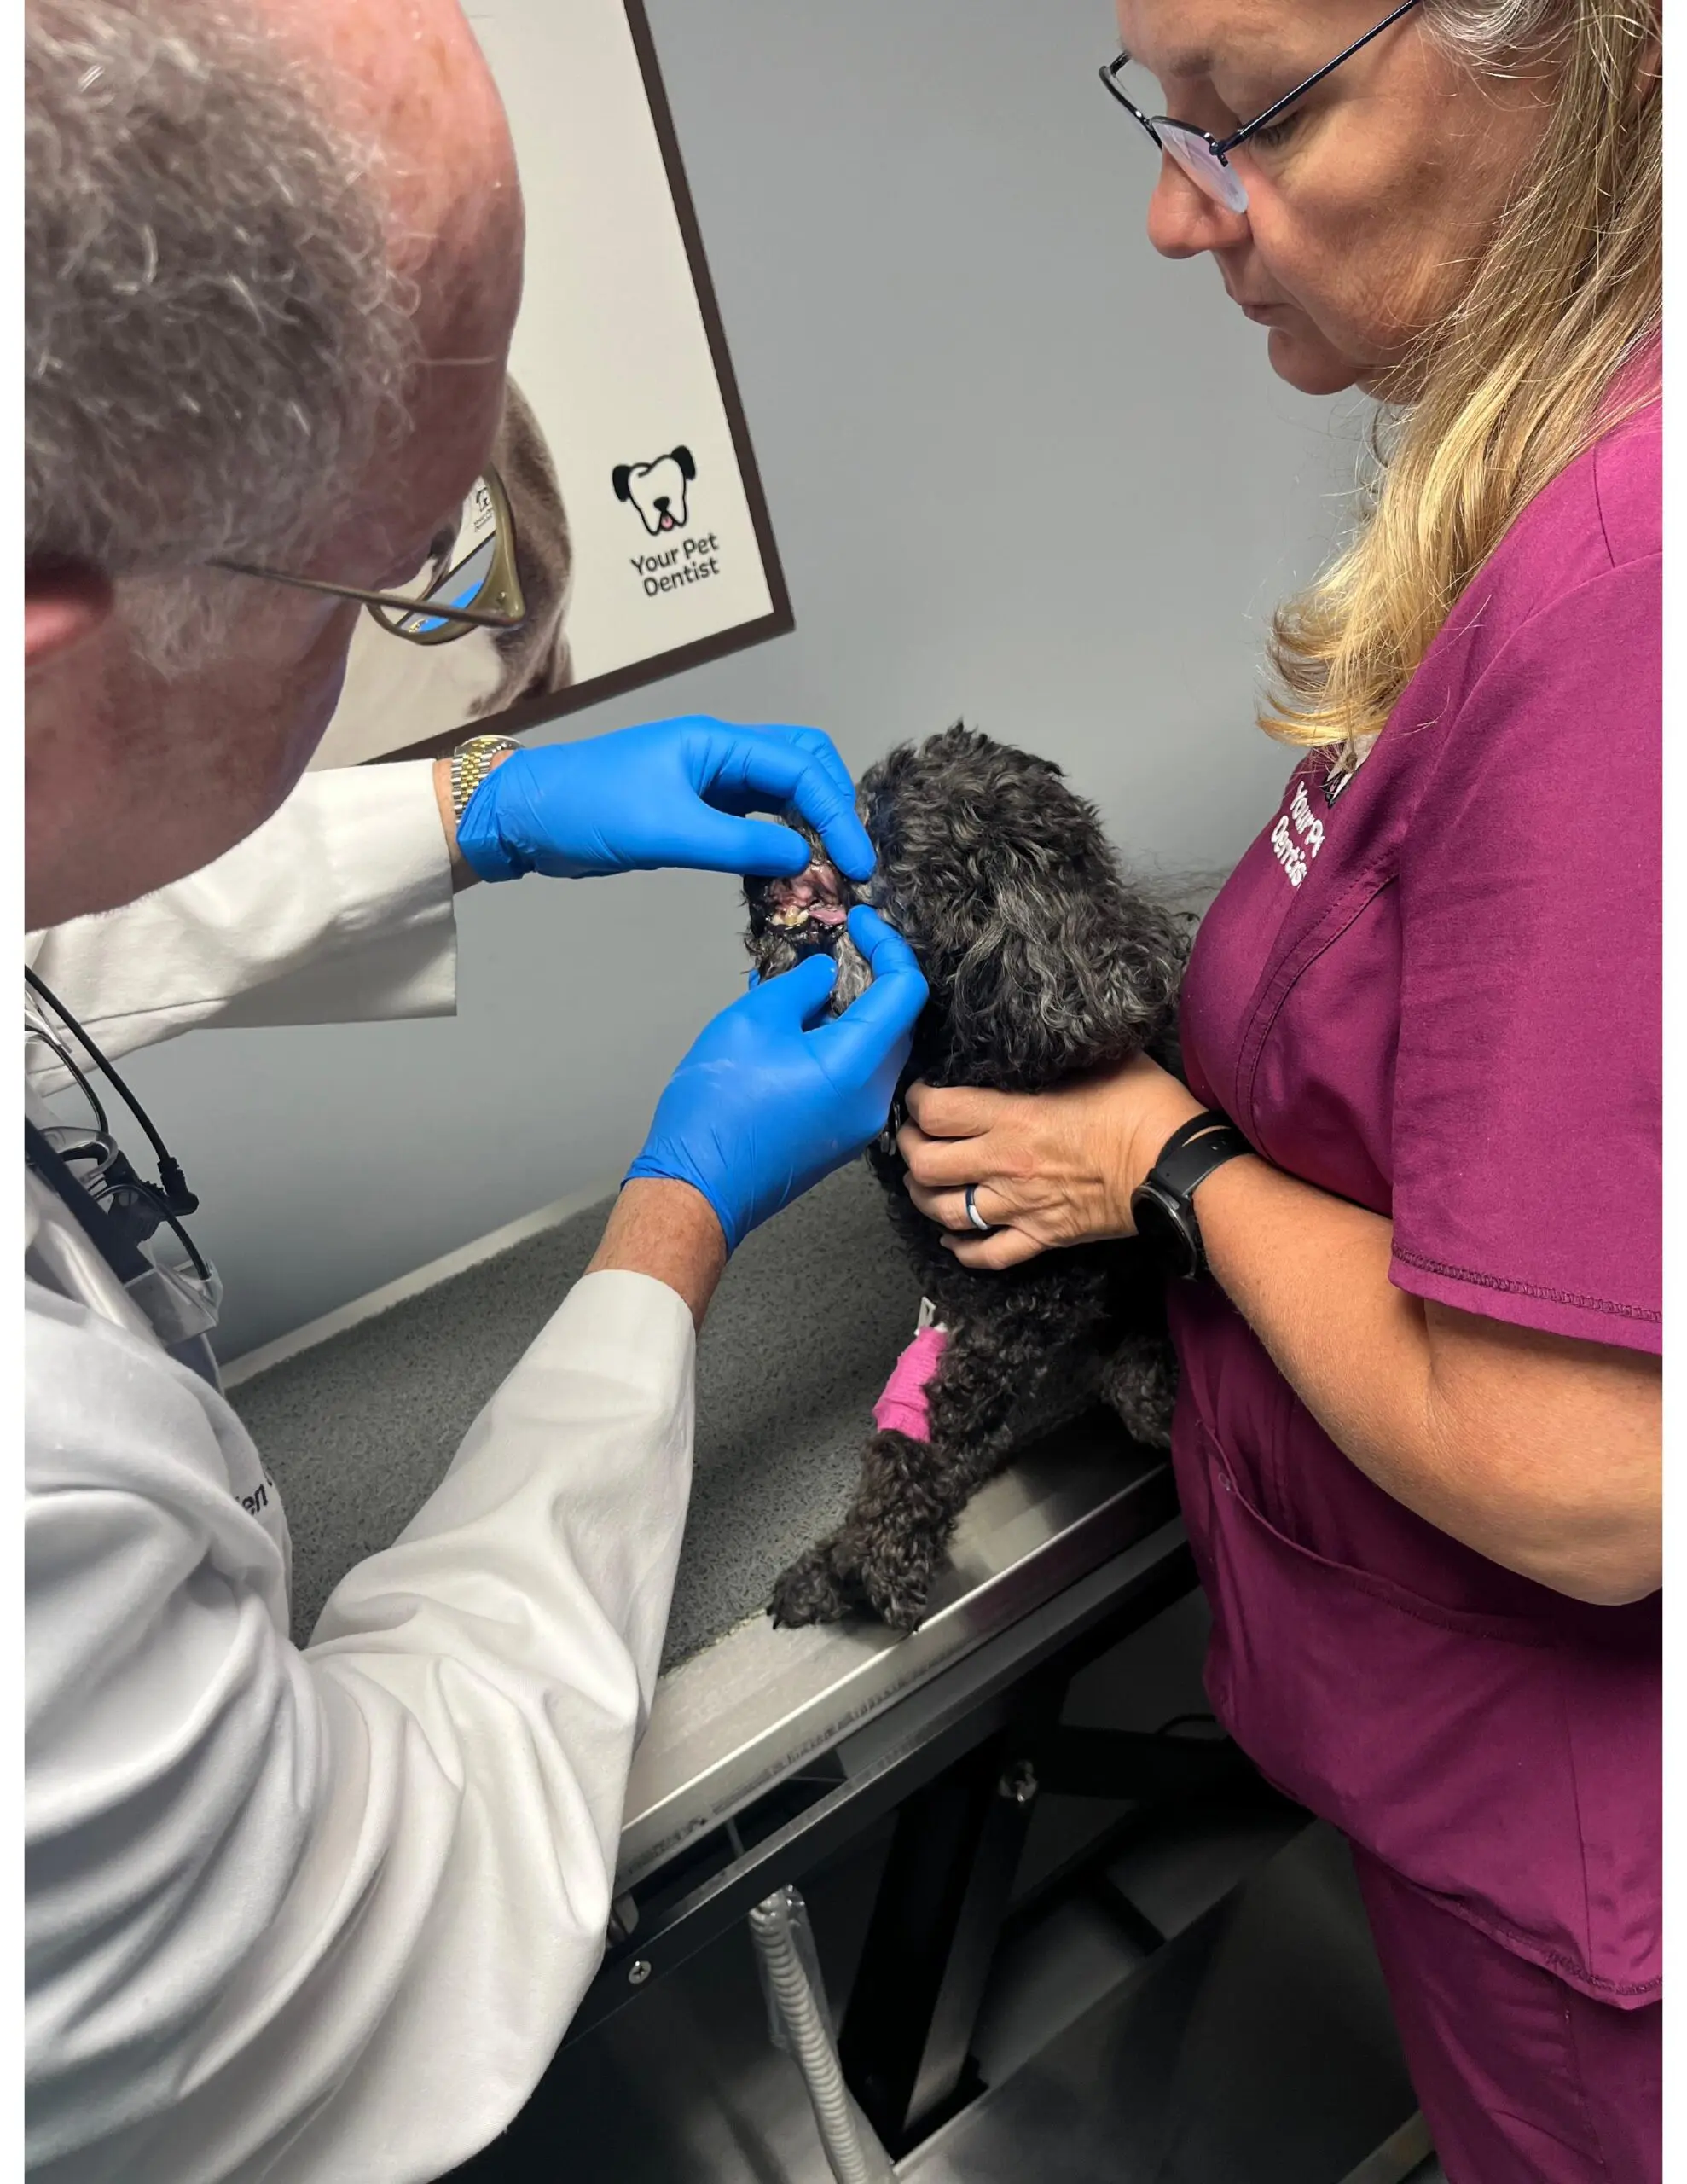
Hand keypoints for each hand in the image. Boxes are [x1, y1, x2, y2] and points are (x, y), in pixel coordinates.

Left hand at [454, 716, 874, 883]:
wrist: (525, 816)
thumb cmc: (585, 808)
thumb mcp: (664, 830)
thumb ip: (737, 846)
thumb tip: (802, 860)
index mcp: (718, 743)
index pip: (801, 768)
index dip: (838, 815)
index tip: (858, 864)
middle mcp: (722, 755)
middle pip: (805, 766)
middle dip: (836, 809)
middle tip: (851, 863)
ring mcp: (711, 781)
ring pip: (784, 794)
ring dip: (812, 827)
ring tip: (830, 872)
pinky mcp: (698, 810)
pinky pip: (757, 820)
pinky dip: (781, 844)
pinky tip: (790, 873)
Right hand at [627, 906, 926, 1251]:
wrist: (698, 1187)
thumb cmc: (717, 1109)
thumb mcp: (752, 1022)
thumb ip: (800, 986)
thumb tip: (826, 973)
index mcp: (858, 1065)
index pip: (905, 990)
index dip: (888, 944)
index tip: (861, 921)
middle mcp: (873, 1097)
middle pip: (898, 1021)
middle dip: (875, 976)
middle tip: (842, 946)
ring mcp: (860, 1121)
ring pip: (877, 1049)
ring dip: (855, 1010)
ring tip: (811, 984)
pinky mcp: (841, 1135)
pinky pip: (858, 1075)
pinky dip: (841, 1042)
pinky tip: (802, 1026)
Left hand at [898, 1052, 1202, 1269]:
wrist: (1178, 1168)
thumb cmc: (1145, 1108)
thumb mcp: (1099, 1060)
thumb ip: (1056, 1055)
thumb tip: (1041, 1037)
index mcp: (1014, 1117)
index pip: (937, 1111)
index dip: (916, 1102)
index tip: (919, 1095)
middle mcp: (1005, 1164)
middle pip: (926, 1164)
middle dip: (908, 1149)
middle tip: (911, 1138)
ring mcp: (1021, 1206)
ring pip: (946, 1211)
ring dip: (924, 1198)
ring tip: (922, 1184)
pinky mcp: (1042, 1236)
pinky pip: (988, 1254)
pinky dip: (963, 1250)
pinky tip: (953, 1238)